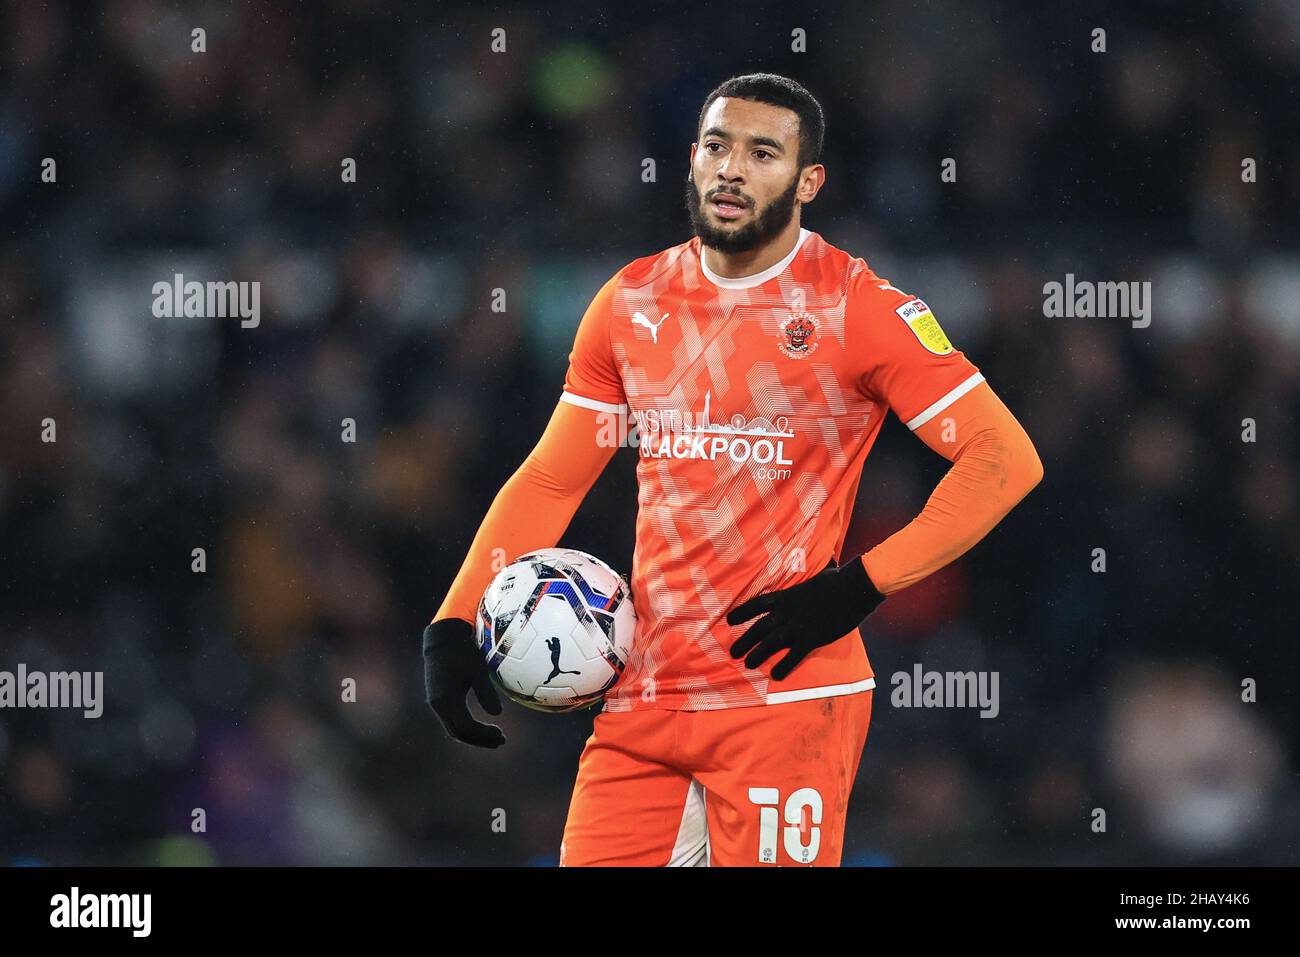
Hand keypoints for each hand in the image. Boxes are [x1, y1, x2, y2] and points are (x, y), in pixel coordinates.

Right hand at [423, 618, 505, 747]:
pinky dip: (465, 728)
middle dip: (480, 740)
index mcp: (448, 698)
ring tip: (494, 738)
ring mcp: (435, 703)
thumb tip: (498, 714)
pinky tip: (480, 728)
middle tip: (501, 741)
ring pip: (453, 729)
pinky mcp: (436, 699)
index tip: (501, 735)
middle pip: (459, 733)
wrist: (441, 640)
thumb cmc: (462, 652)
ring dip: (473, 736)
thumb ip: (486, 692)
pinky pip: (451, 721)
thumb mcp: (478, 670)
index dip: (484, 735)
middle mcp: (438, 704)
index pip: (466, 727)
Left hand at [725, 557, 885, 680]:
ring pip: (770, 644)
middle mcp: (786, 613)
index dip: (742, 613)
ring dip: (757, 655)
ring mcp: (797, 627)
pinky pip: (793, 656)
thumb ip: (807, 578)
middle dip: (744, 641)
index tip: (729, 621)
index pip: (757, 605)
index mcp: (786, 596)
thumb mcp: (815, 575)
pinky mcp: (811, 639)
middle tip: (733, 653)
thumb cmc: (837, 579)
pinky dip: (783, 667)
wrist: (853, 589)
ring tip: (748, 664)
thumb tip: (813, 569)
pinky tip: (775, 675)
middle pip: (758, 628)